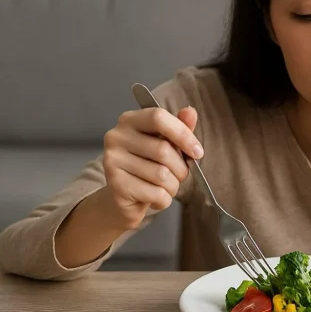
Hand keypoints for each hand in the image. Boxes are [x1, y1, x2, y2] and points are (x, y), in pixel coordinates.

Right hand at [100, 106, 201, 230]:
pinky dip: (164, 199)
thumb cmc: (149, 166)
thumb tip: (190, 112)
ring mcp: (112, 161)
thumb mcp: (166, 143)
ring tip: (165, 187)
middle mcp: (116, 137)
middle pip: (163, 150)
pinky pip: (155, 194)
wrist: (125, 198)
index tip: (198, 152)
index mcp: (130, 120)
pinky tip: (155, 198)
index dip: (183, 134)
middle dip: (181, 168)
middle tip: (179, 175)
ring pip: (161, 175)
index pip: (158, 117)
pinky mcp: (115, 185)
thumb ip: (179, 127)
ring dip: (173, 186)